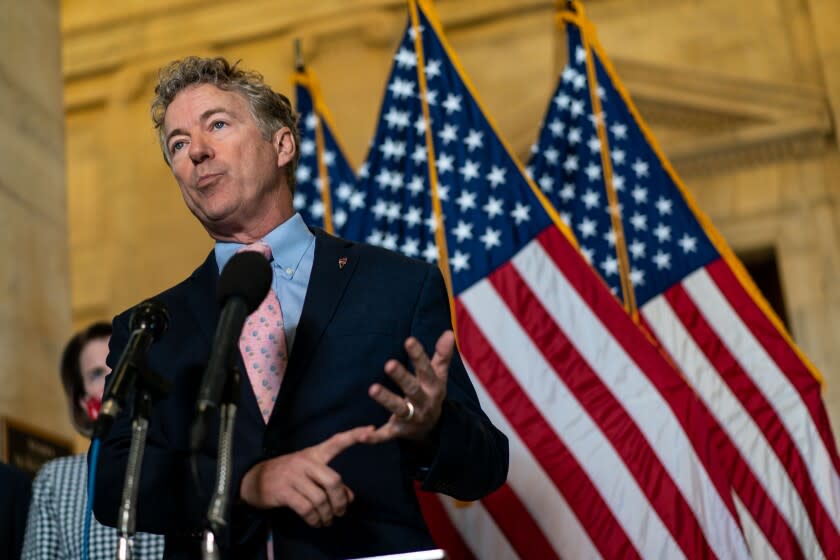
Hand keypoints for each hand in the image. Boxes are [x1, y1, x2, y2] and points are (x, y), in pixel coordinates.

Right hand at [239, 425, 373, 526]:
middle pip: (334, 480)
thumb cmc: (288, 476)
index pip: (337, 441)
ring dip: (327, 514)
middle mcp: (306, 462)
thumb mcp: (309, 474)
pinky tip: (315, 522)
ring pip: (321, 499)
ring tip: (327, 520)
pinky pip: (306, 509)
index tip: (372, 430)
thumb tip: (350, 497)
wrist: (254, 479)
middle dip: (340, 500)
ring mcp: (294, 476)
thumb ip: (330, 483)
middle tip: (341, 511)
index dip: (355, 435)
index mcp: (314, 453)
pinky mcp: (284, 491)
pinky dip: (314, 519)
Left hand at [364, 330, 453, 442]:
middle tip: (389, 364)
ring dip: (386, 399)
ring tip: (372, 389)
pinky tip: (362, 435)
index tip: (409, 340)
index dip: (418, 355)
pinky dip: (374, 437)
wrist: (433, 429)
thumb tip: (449, 332)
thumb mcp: (439, 375)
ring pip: (399, 409)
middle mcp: (424, 402)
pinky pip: (386, 435)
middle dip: (402, 377)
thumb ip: (442, 355)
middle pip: (413, 389)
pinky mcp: (399, 432)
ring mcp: (412, 418)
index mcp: (433, 386)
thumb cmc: (431, 394)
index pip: (426, 369)